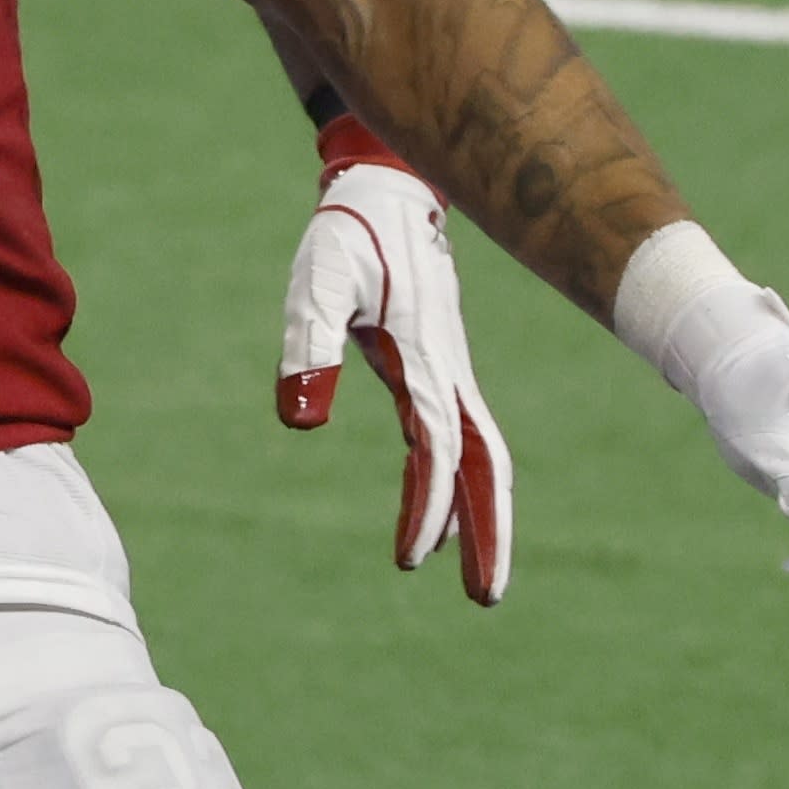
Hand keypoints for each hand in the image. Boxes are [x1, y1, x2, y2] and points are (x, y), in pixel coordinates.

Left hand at [270, 126, 511, 606]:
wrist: (386, 191)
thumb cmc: (347, 237)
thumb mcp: (318, 285)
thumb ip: (307, 346)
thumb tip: (298, 420)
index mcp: (426, 362)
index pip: (437, 452)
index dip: (428, 507)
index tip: (410, 560)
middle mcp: (450, 372)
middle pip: (487, 466)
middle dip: (491, 533)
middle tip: (485, 598)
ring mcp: (452, 369)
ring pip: (484, 453)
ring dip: (484, 513)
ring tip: (475, 574)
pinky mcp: (441, 364)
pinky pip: (465, 434)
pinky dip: (465, 477)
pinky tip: (446, 504)